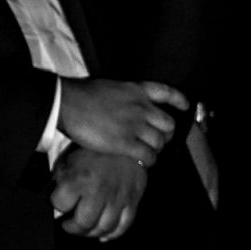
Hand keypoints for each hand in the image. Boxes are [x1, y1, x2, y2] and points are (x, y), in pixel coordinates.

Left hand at [49, 147, 148, 240]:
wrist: (127, 146)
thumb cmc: (96, 153)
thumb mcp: (72, 160)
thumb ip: (62, 179)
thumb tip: (59, 200)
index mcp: (79, 179)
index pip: (60, 203)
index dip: (57, 204)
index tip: (59, 203)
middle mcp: (98, 191)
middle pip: (84, 222)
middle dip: (73, 228)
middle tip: (69, 225)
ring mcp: (117, 198)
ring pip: (103, 227)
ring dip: (91, 233)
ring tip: (86, 229)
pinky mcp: (132, 202)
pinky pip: (123, 225)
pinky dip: (113, 234)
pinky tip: (104, 235)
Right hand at [58, 76, 187, 163]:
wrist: (65, 102)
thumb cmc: (81, 95)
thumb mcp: (110, 88)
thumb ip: (125, 97)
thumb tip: (128, 108)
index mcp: (136, 91)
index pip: (166, 92)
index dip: (179, 100)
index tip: (185, 105)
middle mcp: (141, 108)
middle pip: (169, 124)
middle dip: (166, 134)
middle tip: (156, 139)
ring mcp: (135, 126)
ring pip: (160, 142)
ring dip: (156, 149)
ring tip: (146, 151)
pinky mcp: (125, 143)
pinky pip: (149, 156)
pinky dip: (150, 161)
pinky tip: (143, 161)